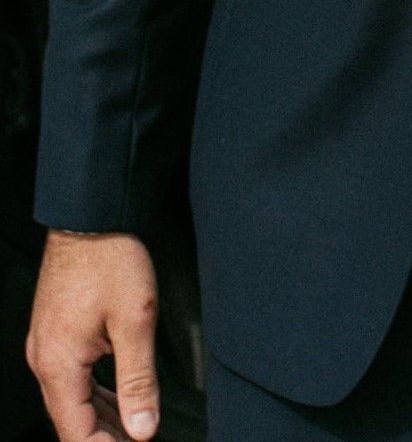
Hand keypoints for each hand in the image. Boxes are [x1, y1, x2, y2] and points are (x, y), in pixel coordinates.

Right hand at [26, 230, 159, 441]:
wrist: (90, 215)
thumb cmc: (112, 260)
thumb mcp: (136, 320)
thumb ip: (139, 381)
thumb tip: (143, 431)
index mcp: (59, 366)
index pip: (76, 434)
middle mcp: (44, 362)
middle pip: (71, 422)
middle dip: (106, 438)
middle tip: (142, 439)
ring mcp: (47, 347)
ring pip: (72, 401)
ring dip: (102, 419)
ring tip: (136, 429)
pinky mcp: (56, 334)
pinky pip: (72, 379)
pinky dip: (96, 395)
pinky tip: (119, 399)